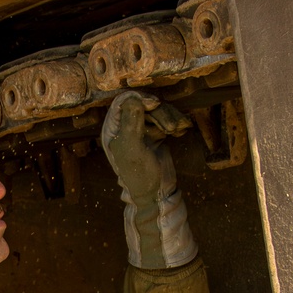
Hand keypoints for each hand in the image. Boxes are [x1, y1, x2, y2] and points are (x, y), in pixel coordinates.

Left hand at [101, 90, 197, 270]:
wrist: (156, 193)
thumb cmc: (139, 175)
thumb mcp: (132, 149)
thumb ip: (131, 123)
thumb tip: (134, 98)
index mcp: (113, 129)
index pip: (123, 101)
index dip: (140, 98)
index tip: (155, 105)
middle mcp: (125, 127)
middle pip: (143, 103)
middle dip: (159, 112)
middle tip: (170, 128)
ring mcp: (141, 129)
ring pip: (157, 110)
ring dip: (169, 118)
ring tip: (176, 131)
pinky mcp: (155, 133)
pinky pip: (165, 119)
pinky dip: (174, 123)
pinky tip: (178, 132)